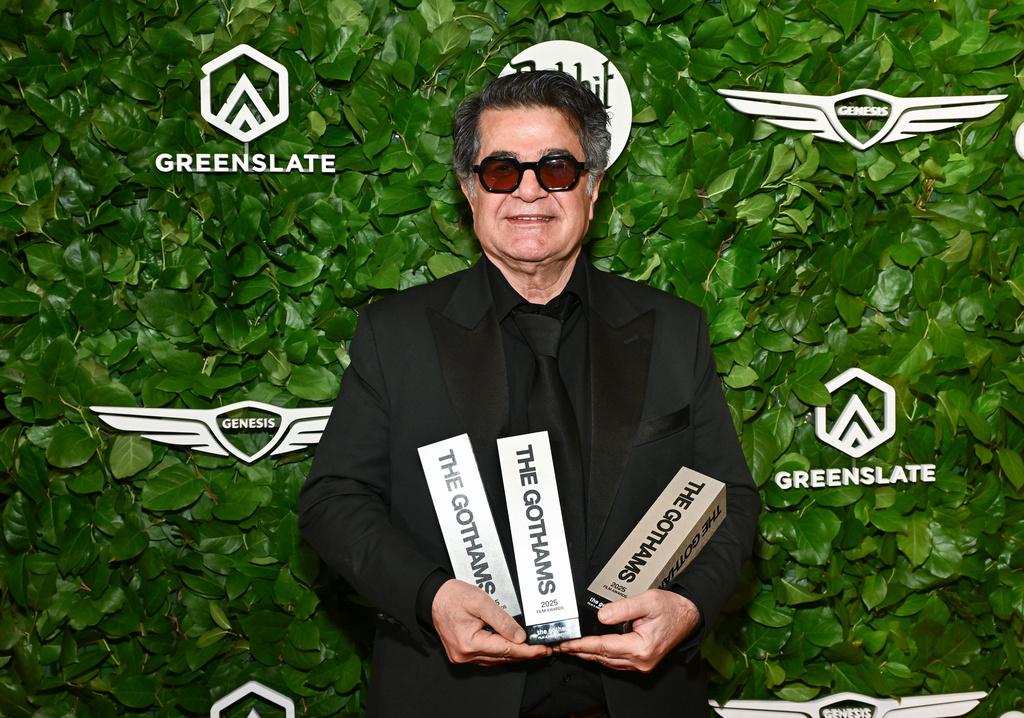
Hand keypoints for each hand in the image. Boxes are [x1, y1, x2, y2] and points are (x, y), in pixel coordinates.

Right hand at [432, 579, 551, 665]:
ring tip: (531, 650)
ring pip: (495, 659)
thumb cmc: (452, 597)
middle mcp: (465, 654)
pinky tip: (511, 648)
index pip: (506, 649)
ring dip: (513, 655)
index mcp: (469, 643)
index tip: (541, 650)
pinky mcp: (461, 653)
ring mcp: (462, 656)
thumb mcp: (481, 602)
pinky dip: (500, 653)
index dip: (527, 650)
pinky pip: (486, 657)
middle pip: (502, 657)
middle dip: (524, 654)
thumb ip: (502, 620)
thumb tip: (519, 636)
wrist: (433, 597)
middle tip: (542, 650)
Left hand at [553, 589, 699, 671]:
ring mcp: (641, 663)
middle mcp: (640, 660)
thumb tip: (602, 615)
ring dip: (589, 655)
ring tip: (571, 648)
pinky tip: (591, 650)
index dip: (583, 645)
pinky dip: (601, 655)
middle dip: (580, 651)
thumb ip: (623, 608)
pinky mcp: (641, 661)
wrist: (688, 616)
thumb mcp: (647, 601)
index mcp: (641, 647)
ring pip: (608, 661)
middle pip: (603, 657)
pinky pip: (616, 661)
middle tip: (561, 646)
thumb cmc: (671, 608)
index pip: (604, 647)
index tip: (567, 643)